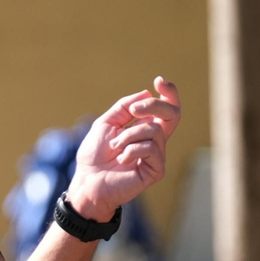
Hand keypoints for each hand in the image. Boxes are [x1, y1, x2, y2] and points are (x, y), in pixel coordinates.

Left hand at [69, 77, 181, 220]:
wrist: (87, 179)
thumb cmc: (94, 153)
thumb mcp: (106, 123)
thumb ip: (124, 107)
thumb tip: (146, 93)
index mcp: (145, 128)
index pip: (166, 109)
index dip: (169, 93)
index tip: (159, 81)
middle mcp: (155, 141)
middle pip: (172, 115)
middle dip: (155, 106)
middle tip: (135, 111)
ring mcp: (157, 156)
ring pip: (155, 131)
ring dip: (129, 135)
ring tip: (115, 147)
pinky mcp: (155, 170)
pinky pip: (151, 149)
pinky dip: (132, 150)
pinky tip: (122, 159)